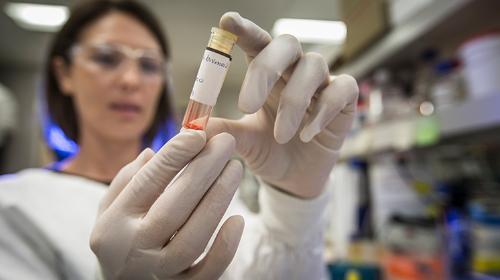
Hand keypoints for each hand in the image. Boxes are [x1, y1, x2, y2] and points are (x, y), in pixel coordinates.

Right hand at [90, 131, 243, 278]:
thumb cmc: (119, 239)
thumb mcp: (109, 210)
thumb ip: (127, 180)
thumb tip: (153, 153)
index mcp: (113, 224)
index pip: (146, 184)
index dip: (174, 156)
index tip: (198, 133)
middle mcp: (133, 249)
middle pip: (173, 208)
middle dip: (203, 170)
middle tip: (226, 142)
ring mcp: (158, 273)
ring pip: (193, 238)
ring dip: (218, 200)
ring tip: (235, 168)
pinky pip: (208, 273)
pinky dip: (225, 248)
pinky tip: (239, 220)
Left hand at [207, 12, 358, 198]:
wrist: (294, 179)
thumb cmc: (267, 151)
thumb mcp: (241, 141)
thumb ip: (222, 130)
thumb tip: (190, 127)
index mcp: (266, 73)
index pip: (256, 42)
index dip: (244, 29)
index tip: (227, 22)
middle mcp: (294, 70)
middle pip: (286, 44)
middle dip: (266, 69)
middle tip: (245, 105)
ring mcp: (321, 83)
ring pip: (314, 66)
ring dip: (293, 101)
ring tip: (280, 135)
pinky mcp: (344, 101)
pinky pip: (342, 89)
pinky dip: (323, 110)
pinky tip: (307, 134)